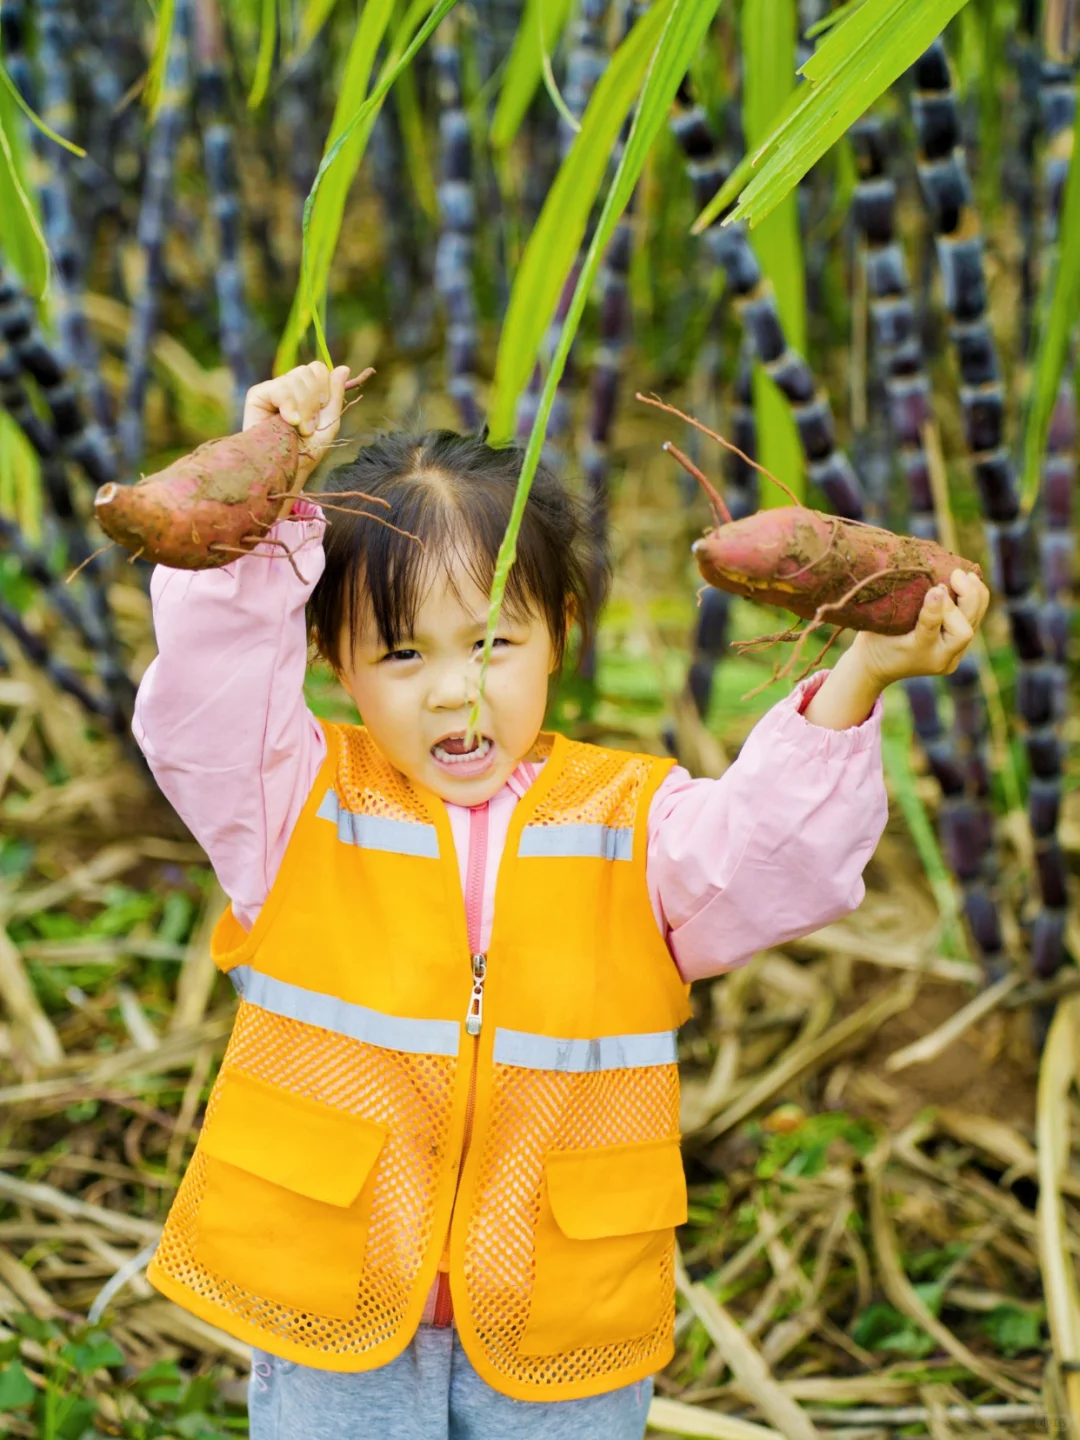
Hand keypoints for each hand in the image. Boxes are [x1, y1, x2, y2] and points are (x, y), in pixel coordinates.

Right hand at [242, 361, 350, 488]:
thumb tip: (344, 368)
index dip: (324, 389)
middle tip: (307, 426)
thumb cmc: (307, 451)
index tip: (319, 414)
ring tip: (298, 429)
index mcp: (305, 391)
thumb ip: (335, 394)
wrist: (288, 468)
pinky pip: (279, 388)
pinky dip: (288, 406)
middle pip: (308, 371)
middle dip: (314, 402)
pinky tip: (289, 421)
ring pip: (296, 379)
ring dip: (303, 409)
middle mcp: (288, 387)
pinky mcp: (257, 396)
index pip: (318, 369)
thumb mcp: (329, 422)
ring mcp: (272, 390)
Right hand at [851, 568, 991, 687]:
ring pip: (975, 622)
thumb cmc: (874, 641)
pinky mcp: (958, 643)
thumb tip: (923, 581)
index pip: (933, 629)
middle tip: (956, 574)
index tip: (935, 587)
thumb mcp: (880, 626)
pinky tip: (970, 581)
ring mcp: (954, 652)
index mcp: (920, 654)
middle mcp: (942, 658)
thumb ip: (899, 608)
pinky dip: (975, 599)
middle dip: (964, 599)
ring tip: (967, 575)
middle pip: (964, 630)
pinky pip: (974, 618)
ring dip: (975, 596)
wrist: (876, 664)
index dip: (936, 607)